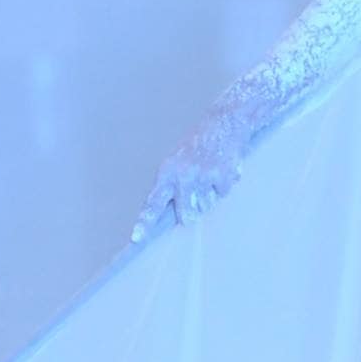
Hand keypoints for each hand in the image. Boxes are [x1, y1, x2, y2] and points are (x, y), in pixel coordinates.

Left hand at [130, 109, 249, 242]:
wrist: (223, 123)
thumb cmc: (197, 145)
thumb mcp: (177, 161)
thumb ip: (172, 186)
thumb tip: (177, 214)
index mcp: (167, 172)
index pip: (153, 202)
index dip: (145, 222)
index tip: (136, 238)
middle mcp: (183, 176)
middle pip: (187, 214)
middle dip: (192, 213)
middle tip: (196, 198)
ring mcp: (203, 177)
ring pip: (206, 206)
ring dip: (210, 195)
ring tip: (211, 175)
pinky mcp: (222, 177)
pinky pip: (223, 194)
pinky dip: (224, 185)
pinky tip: (223, 168)